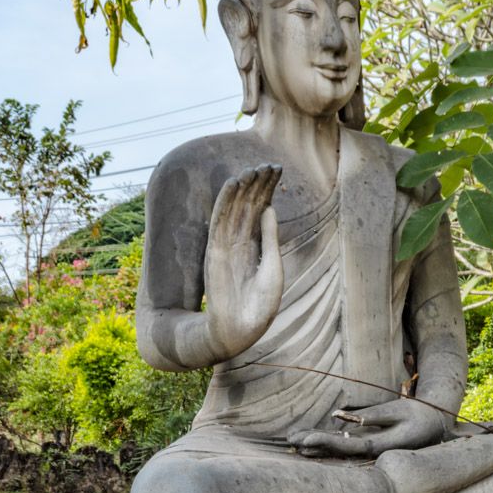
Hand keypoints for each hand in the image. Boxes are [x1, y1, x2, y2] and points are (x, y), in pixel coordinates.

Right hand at [203, 165, 283, 358]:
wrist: (241, 329)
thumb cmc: (259, 306)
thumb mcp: (273, 267)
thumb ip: (270, 239)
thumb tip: (270, 208)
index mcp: (254, 248)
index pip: (260, 212)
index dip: (267, 191)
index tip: (277, 171)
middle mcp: (239, 242)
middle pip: (248, 206)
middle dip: (258, 185)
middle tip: (269, 163)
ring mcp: (226, 246)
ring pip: (234, 210)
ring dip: (242, 188)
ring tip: (253, 167)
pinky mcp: (215, 251)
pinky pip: (220, 220)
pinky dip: (226, 201)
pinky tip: (233, 184)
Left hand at [288, 397, 448, 458]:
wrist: (437, 426)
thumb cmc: (419, 416)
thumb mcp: (398, 411)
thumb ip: (373, 415)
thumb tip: (345, 417)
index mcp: (381, 447)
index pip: (347, 447)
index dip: (325, 443)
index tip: (306, 438)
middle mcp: (373, 454)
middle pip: (338, 452)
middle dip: (314, 445)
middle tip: (290, 439)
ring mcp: (370, 451)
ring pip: (338, 451)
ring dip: (316, 447)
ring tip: (293, 441)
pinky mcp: (369, 444)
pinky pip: (344, 446)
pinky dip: (327, 443)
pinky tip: (310, 442)